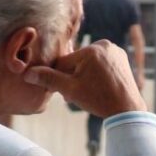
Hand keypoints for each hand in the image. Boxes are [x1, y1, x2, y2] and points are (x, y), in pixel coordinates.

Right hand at [24, 41, 146, 116]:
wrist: (127, 110)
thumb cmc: (99, 100)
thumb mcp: (70, 90)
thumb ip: (49, 79)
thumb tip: (28, 73)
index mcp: (91, 49)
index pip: (65, 62)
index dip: (61, 79)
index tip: (65, 94)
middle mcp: (104, 45)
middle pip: (77, 62)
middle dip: (74, 78)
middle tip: (78, 96)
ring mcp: (115, 51)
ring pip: (89, 63)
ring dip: (84, 77)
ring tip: (89, 93)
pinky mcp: (121, 58)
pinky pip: (101, 64)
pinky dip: (97, 74)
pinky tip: (99, 88)